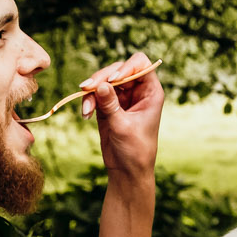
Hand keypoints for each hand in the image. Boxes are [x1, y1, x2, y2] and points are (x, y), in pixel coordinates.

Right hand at [80, 51, 162, 181]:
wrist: (127, 171)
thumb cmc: (135, 150)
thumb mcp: (123, 126)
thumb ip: (111, 104)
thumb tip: (100, 85)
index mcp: (150, 92)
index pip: (141, 65)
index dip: (126, 67)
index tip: (114, 78)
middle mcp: (137, 91)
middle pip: (117, 70)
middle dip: (101, 78)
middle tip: (87, 89)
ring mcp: (122, 97)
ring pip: (104, 81)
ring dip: (91, 91)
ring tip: (86, 110)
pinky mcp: (108, 106)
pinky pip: (95, 94)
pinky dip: (88, 100)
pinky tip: (85, 114)